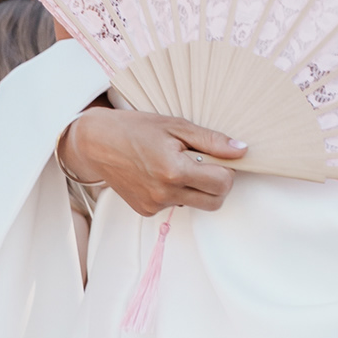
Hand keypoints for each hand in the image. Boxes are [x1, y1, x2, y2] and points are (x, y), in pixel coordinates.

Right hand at [58, 107, 242, 216]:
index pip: (223, 183)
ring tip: (175, 164)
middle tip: (204, 164)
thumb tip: (241, 150)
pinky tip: (159, 174)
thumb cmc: (134, 129)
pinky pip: (174, 205)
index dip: (226, 170)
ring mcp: (154, 205)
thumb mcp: (175, 126)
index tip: (217, 158)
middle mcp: (164, 193)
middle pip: (214, 202)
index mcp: (174, 170)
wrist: (96, 143)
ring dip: (195, 188)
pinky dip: (175, 192)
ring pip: (195, 204)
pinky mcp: (146, 211)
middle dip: (217, 185)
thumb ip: (211, 141)